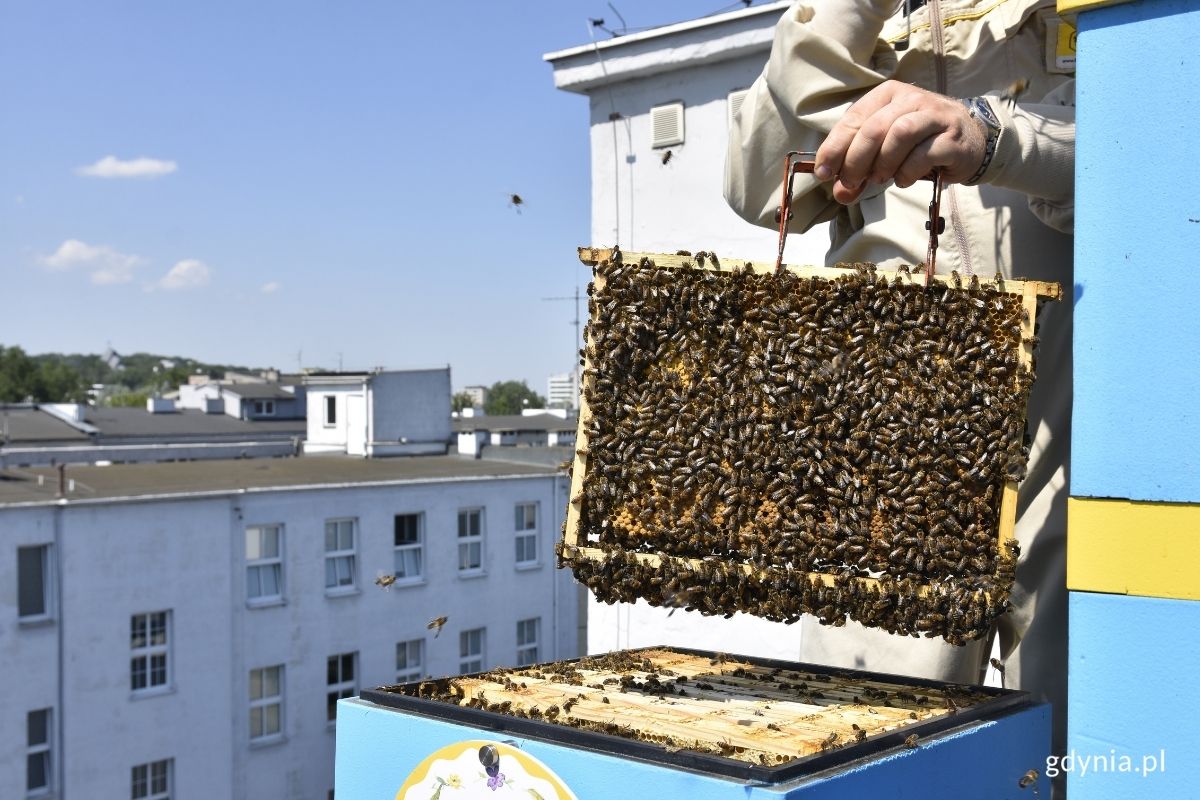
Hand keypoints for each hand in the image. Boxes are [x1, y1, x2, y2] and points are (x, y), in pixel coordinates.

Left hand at [814, 80, 985, 203]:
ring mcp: (935, 116)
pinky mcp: (952, 138)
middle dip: (856, 160)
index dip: (834, 147)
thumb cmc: (919, 142)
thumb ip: (859, 166)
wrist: (968, 141)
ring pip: (900, 134)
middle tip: (850, 183)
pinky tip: (903, 179)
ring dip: (883, 162)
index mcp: (888, 94)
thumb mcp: (884, 147)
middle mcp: (912, 99)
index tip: (823, 172)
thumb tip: (839, 192)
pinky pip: (924, 154)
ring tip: (879, 178)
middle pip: (874, 128)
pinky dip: (907, 171)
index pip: (854, 118)